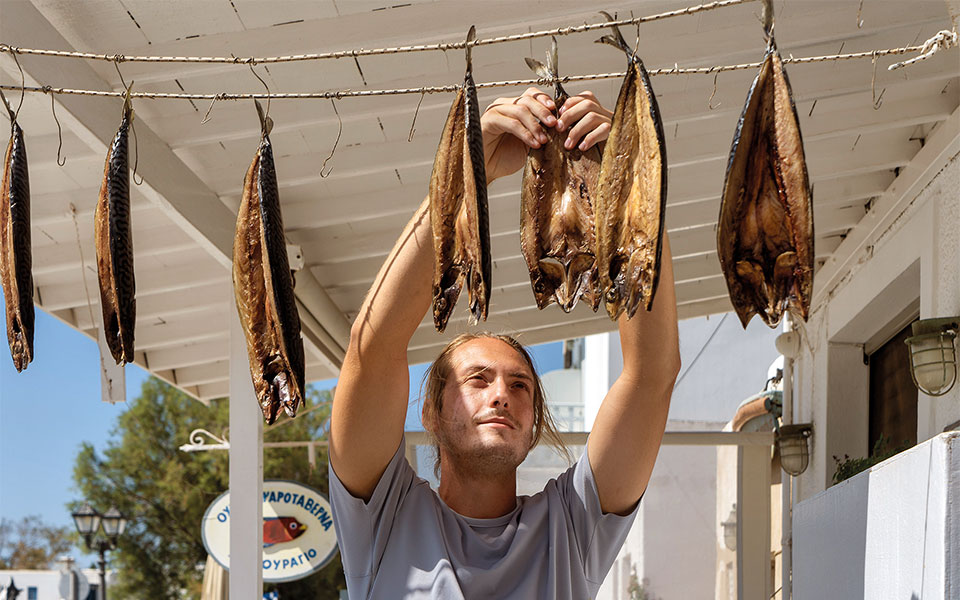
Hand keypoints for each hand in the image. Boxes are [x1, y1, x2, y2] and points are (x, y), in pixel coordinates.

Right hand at [480, 88, 612, 183]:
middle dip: (544, 112)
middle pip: (528, 99)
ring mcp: (496, 111)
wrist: (487, 170)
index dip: (546, 101)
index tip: (558, 113)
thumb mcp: (529, 143)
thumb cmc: (505, 157)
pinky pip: (511, 123)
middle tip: (555, 125)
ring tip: (544, 139)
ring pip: (521, 110)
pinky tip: (533, 143)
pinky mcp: (489, 121)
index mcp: (515, 107)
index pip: (533, 95)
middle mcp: (505, 105)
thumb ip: (541, 133)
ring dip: (536, 125)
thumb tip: (561, 129)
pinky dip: (525, 133)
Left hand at [556, 91, 612, 151]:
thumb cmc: (596, 139)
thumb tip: (556, 123)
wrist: (618, 148)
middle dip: (569, 116)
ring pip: (592, 117)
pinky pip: (603, 130)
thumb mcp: (583, 127)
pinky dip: (590, 138)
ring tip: (568, 144)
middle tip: (559, 129)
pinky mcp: (614, 131)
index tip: (559, 114)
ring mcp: (610, 120)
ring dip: (577, 131)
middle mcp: (603, 111)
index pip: (582, 97)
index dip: (569, 104)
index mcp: (596, 106)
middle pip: (587, 104)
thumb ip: (574, 122)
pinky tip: (582, 147)